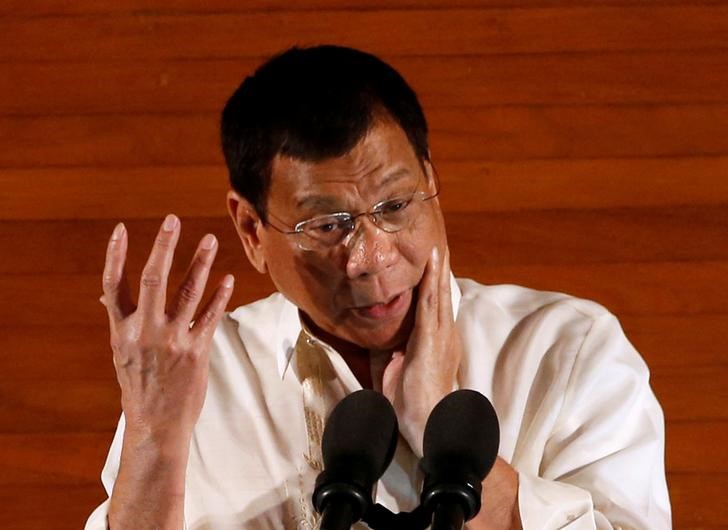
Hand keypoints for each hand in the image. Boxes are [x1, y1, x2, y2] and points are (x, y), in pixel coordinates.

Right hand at [101, 214, 233, 445]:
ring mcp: (172, 340)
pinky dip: (220, 296)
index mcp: (122, 330)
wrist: (156, 424)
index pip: (113, 284)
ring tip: (210, 240)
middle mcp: (145, 331)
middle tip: (173, 220)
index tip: (121, 229)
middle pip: (153, 278)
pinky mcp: (196, 350)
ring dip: (200, 263)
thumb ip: (120, 321)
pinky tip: (227, 279)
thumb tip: (107, 295)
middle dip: (164, 246)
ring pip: (188, 291)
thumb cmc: (138, 386)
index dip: (115, 255)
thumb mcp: (122, 353)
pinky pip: (210, 316)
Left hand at [382, 245, 462, 455]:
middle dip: (440, 269)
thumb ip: (393, 348)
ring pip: (438, 293)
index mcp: (438, 340)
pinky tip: (432, 263)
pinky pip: (431, 303)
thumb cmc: (412, 401)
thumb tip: (383, 337)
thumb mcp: (398, 368)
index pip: (436, 304)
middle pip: (441, 293)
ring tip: (437, 246)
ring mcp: (440, 334)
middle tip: (439, 243)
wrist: (426, 422)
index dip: (435, 281)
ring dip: (437, 268)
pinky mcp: (432, 338)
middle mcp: (444, 333)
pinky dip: (431, 281)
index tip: (433, 260)